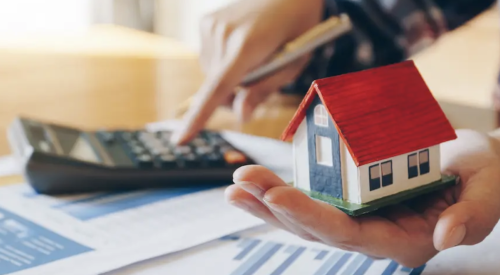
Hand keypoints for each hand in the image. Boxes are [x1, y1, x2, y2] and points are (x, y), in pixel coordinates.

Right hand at [171, 0, 322, 144]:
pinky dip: (224, 62)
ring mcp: (211, 25)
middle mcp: (222, 33)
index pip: (218, 88)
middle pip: (217, 87)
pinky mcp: (206, 22)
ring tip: (254, 57)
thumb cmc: (299, 26)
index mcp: (247, 45)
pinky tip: (242, 47)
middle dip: (235, 94)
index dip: (199, 117)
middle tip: (261, 78)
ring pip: (212, 74)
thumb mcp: (293, 64)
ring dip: (229, 78)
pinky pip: (209, 58)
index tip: (181, 140)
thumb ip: (264, 90)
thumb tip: (241, 115)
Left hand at [225, 129, 499, 266]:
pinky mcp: (353, 194)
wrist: (477, 165)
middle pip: (316, 226)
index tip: (277, 195)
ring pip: (307, 212)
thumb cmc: (486, 178)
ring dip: (269, 198)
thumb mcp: (489, 192)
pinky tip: (257, 178)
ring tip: (238, 182)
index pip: (349, 234)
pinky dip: (284, 185)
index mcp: (403, 239)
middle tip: (240, 183)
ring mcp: (360, 213)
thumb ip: (471, 216)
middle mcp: (374, 231)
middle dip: (275, 206)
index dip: (311, 216)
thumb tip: (445, 237)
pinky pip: (314, 192)